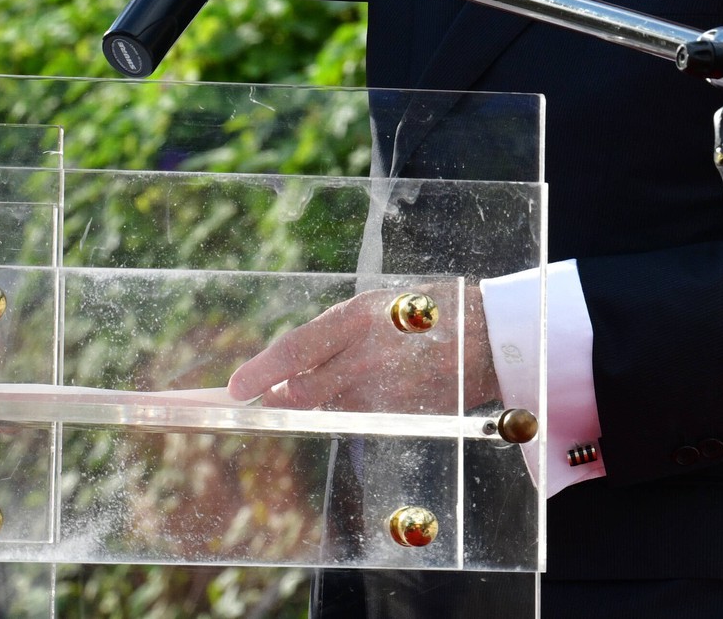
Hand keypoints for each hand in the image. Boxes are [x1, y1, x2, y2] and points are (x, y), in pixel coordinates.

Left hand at [227, 287, 495, 414]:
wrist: (487, 338)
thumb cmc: (427, 313)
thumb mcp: (375, 305)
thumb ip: (335, 333)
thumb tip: (296, 359)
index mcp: (354, 320)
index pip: (293, 351)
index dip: (259, 372)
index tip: (234, 387)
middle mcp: (362, 359)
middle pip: (301, 392)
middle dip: (275, 398)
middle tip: (259, 399)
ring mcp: (381, 392)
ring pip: (328, 408)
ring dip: (314, 403)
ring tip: (321, 387)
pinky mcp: (397, 416)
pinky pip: (358, 417)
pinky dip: (349, 409)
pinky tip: (362, 393)